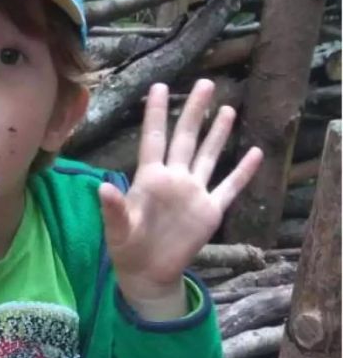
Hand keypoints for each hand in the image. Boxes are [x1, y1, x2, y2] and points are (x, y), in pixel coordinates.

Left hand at [98, 79, 262, 303]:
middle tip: (205, 84)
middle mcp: (174, 179)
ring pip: (208, 156)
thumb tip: (102, 187)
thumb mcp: (117, 228)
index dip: (155, 113)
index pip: (153, 138)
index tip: (159, 86)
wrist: (147, 274)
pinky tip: (256, 152)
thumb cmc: (126, 248)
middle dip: (194, 111)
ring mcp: (194, 193)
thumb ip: (113, 208)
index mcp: (149, 179)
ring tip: (228, 107)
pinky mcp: (209, 211)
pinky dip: (242, 172)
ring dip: (218, 133)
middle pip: (186, 138)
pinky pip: (230, 187)